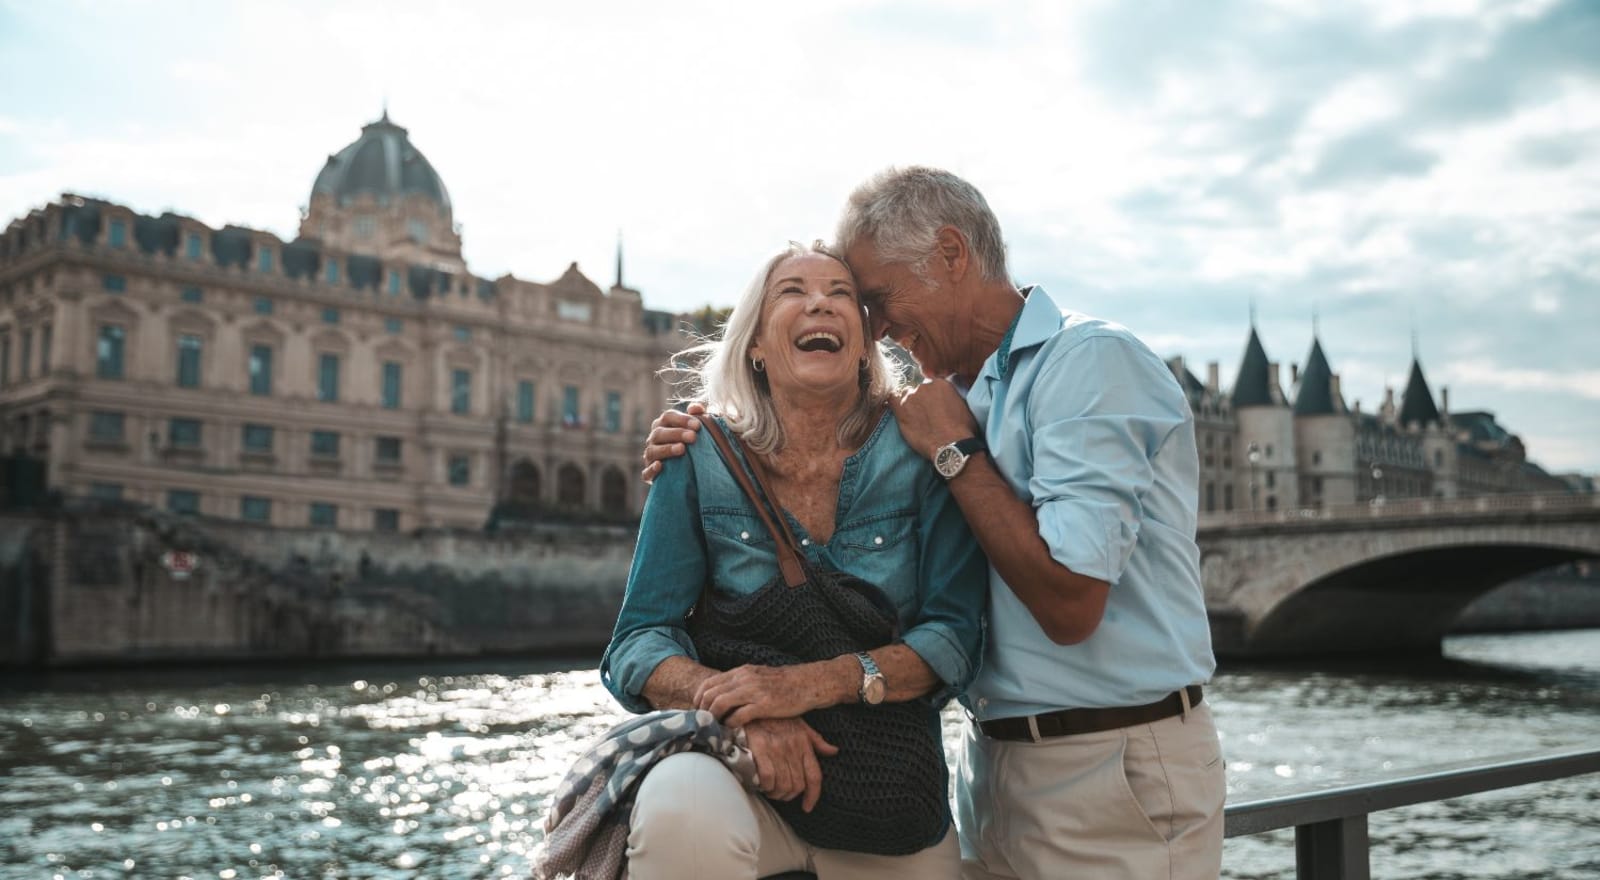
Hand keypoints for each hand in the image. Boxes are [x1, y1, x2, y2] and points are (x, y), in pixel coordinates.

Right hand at [640, 403, 704, 483]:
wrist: (691, 471)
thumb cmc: (694, 444)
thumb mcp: (698, 429)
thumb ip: (699, 415)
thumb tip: (695, 408)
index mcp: (663, 425)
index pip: (668, 416)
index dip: (682, 419)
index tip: (698, 425)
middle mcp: (654, 439)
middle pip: (659, 433)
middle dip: (676, 434)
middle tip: (693, 437)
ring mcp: (650, 456)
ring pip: (652, 451)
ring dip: (666, 449)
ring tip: (682, 449)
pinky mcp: (649, 474)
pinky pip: (646, 472)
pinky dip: (651, 469)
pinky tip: (660, 466)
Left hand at [695, 664, 830, 727]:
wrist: (808, 683)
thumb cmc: (784, 684)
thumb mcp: (759, 677)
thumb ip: (742, 683)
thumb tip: (724, 695)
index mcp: (742, 671)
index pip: (709, 683)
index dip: (699, 699)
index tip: (698, 711)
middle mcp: (744, 678)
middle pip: (710, 694)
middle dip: (702, 711)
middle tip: (703, 723)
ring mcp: (754, 691)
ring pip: (720, 703)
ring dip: (713, 717)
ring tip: (714, 727)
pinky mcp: (764, 704)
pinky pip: (738, 715)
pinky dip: (730, 724)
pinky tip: (731, 729)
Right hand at [744, 718, 838, 811]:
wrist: (751, 703)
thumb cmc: (775, 716)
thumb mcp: (800, 724)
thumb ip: (816, 741)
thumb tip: (834, 751)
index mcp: (804, 743)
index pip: (815, 776)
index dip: (813, 796)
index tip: (807, 807)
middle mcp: (793, 748)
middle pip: (798, 785)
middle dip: (788, 796)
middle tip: (779, 794)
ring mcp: (777, 749)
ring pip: (783, 785)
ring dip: (775, 793)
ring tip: (769, 790)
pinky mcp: (760, 749)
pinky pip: (768, 778)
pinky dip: (765, 786)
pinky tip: (760, 784)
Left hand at [890, 379, 980, 459]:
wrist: (952, 445)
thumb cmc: (962, 430)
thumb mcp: (962, 406)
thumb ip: (950, 397)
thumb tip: (946, 399)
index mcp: (941, 383)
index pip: (931, 386)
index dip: (931, 399)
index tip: (933, 408)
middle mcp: (924, 386)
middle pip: (917, 391)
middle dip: (920, 402)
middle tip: (925, 417)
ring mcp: (911, 396)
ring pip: (905, 396)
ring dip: (909, 406)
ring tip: (915, 420)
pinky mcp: (900, 408)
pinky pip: (890, 400)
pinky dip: (893, 404)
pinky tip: (899, 413)